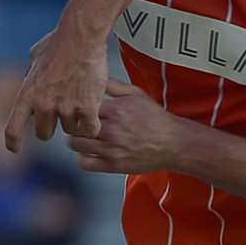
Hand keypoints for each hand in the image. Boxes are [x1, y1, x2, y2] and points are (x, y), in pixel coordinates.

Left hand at [4, 29, 106, 152]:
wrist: (81, 37)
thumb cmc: (58, 42)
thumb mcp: (34, 57)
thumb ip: (31, 75)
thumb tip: (28, 81)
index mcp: (27, 94)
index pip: (13, 129)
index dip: (13, 143)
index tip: (15, 149)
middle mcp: (44, 105)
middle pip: (45, 134)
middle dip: (51, 127)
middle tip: (60, 115)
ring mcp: (66, 108)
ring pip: (70, 130)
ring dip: (75, 121)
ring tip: (81, 102)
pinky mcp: (87, 108)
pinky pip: (89, 129)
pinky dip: (92, 125)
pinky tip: (94, 118)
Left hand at [65, 80, 183, 174]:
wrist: (172, 142)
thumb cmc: (155, 118)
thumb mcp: (135, 94)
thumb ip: (113, 85)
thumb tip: (95, 78)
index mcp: (115, 110)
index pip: (81, 107)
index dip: (77, 107)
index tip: (77, 108)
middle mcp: (111, 130)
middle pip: (74, 127)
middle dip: (73, 124)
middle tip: (76, 124)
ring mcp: (111, 149)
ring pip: (76, 145)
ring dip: (76, 141)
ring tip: (82, 137)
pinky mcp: (113, 166)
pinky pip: (85, 163)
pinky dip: (83, 158)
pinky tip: (89, 152)